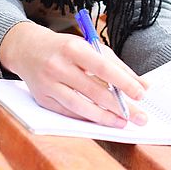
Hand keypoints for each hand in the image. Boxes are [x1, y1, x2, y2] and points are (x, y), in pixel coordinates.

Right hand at [0, 21, 148, 127]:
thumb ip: (116, 65)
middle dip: (119, 105)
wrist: (28, 49)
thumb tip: (141, 85)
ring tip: (122, 122)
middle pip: (93, 90)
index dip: (122, 82)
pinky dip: (87, 117)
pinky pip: (68, 112)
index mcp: (74, 48)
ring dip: (104, 117)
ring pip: (80, 105)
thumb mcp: (90, 47)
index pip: (102, 67)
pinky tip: (102, 120)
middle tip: (139, 116)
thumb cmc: (66, 47)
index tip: (140, 94)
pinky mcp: (43, 98)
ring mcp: (49, 84)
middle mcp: (59, 65)